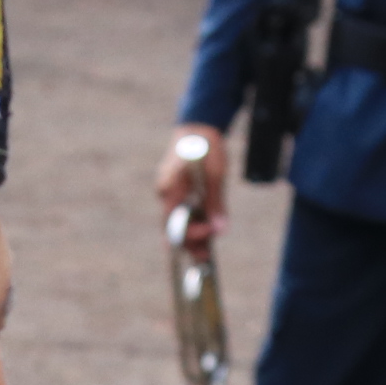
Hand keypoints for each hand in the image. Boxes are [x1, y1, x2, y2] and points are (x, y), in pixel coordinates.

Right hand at [158, 122, 230, 243]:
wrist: (198, 126)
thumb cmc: (205, 146)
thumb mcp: (215, 174)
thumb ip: (216, 203)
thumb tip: (220, 230)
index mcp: (169, 189)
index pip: (174, 224)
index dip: (192, 235)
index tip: (211, 232)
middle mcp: (165, 193)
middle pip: (172, 228)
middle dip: (189, 244)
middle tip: (206, 258)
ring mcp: (170, 193)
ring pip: (177, 223)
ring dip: (192, 237)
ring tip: (206, 253)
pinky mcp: (177, 192)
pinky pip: (182, 213)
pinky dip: (193, 224)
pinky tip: (206, 234)